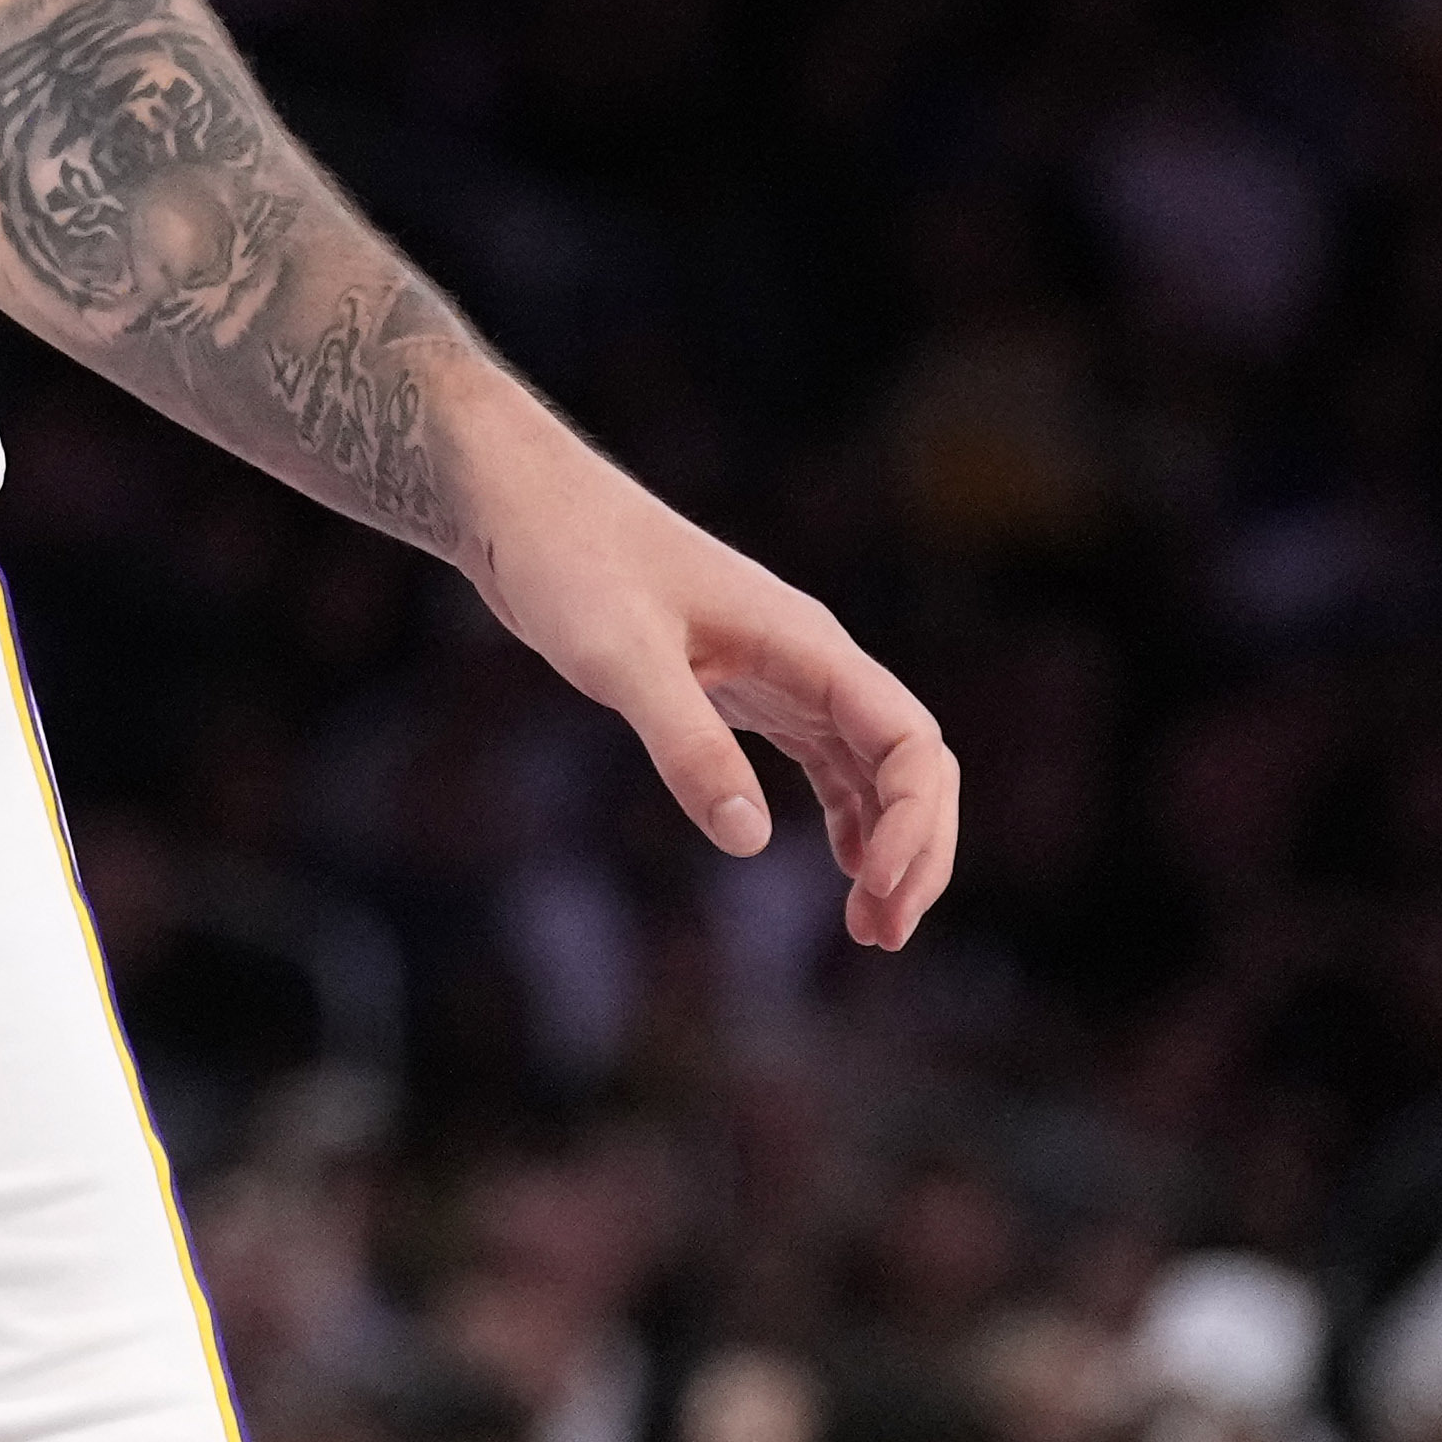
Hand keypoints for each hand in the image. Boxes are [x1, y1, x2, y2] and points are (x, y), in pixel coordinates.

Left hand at [482, 442, 957, 950]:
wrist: (524, 507)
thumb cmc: (571, 562)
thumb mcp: (620, 658)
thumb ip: (684, 743)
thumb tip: (749, 839)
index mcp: (804, 643)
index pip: (909, 738)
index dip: (915, 821)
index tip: (875, 888)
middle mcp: (809, 657)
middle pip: (909, 760)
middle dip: (916, 849)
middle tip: (883, 935)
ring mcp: (779, 671)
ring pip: (871, 766)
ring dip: (886, 844)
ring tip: (870, 928)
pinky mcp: (740, 687)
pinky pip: (823, 758)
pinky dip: (846, 817)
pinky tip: (843, 869)